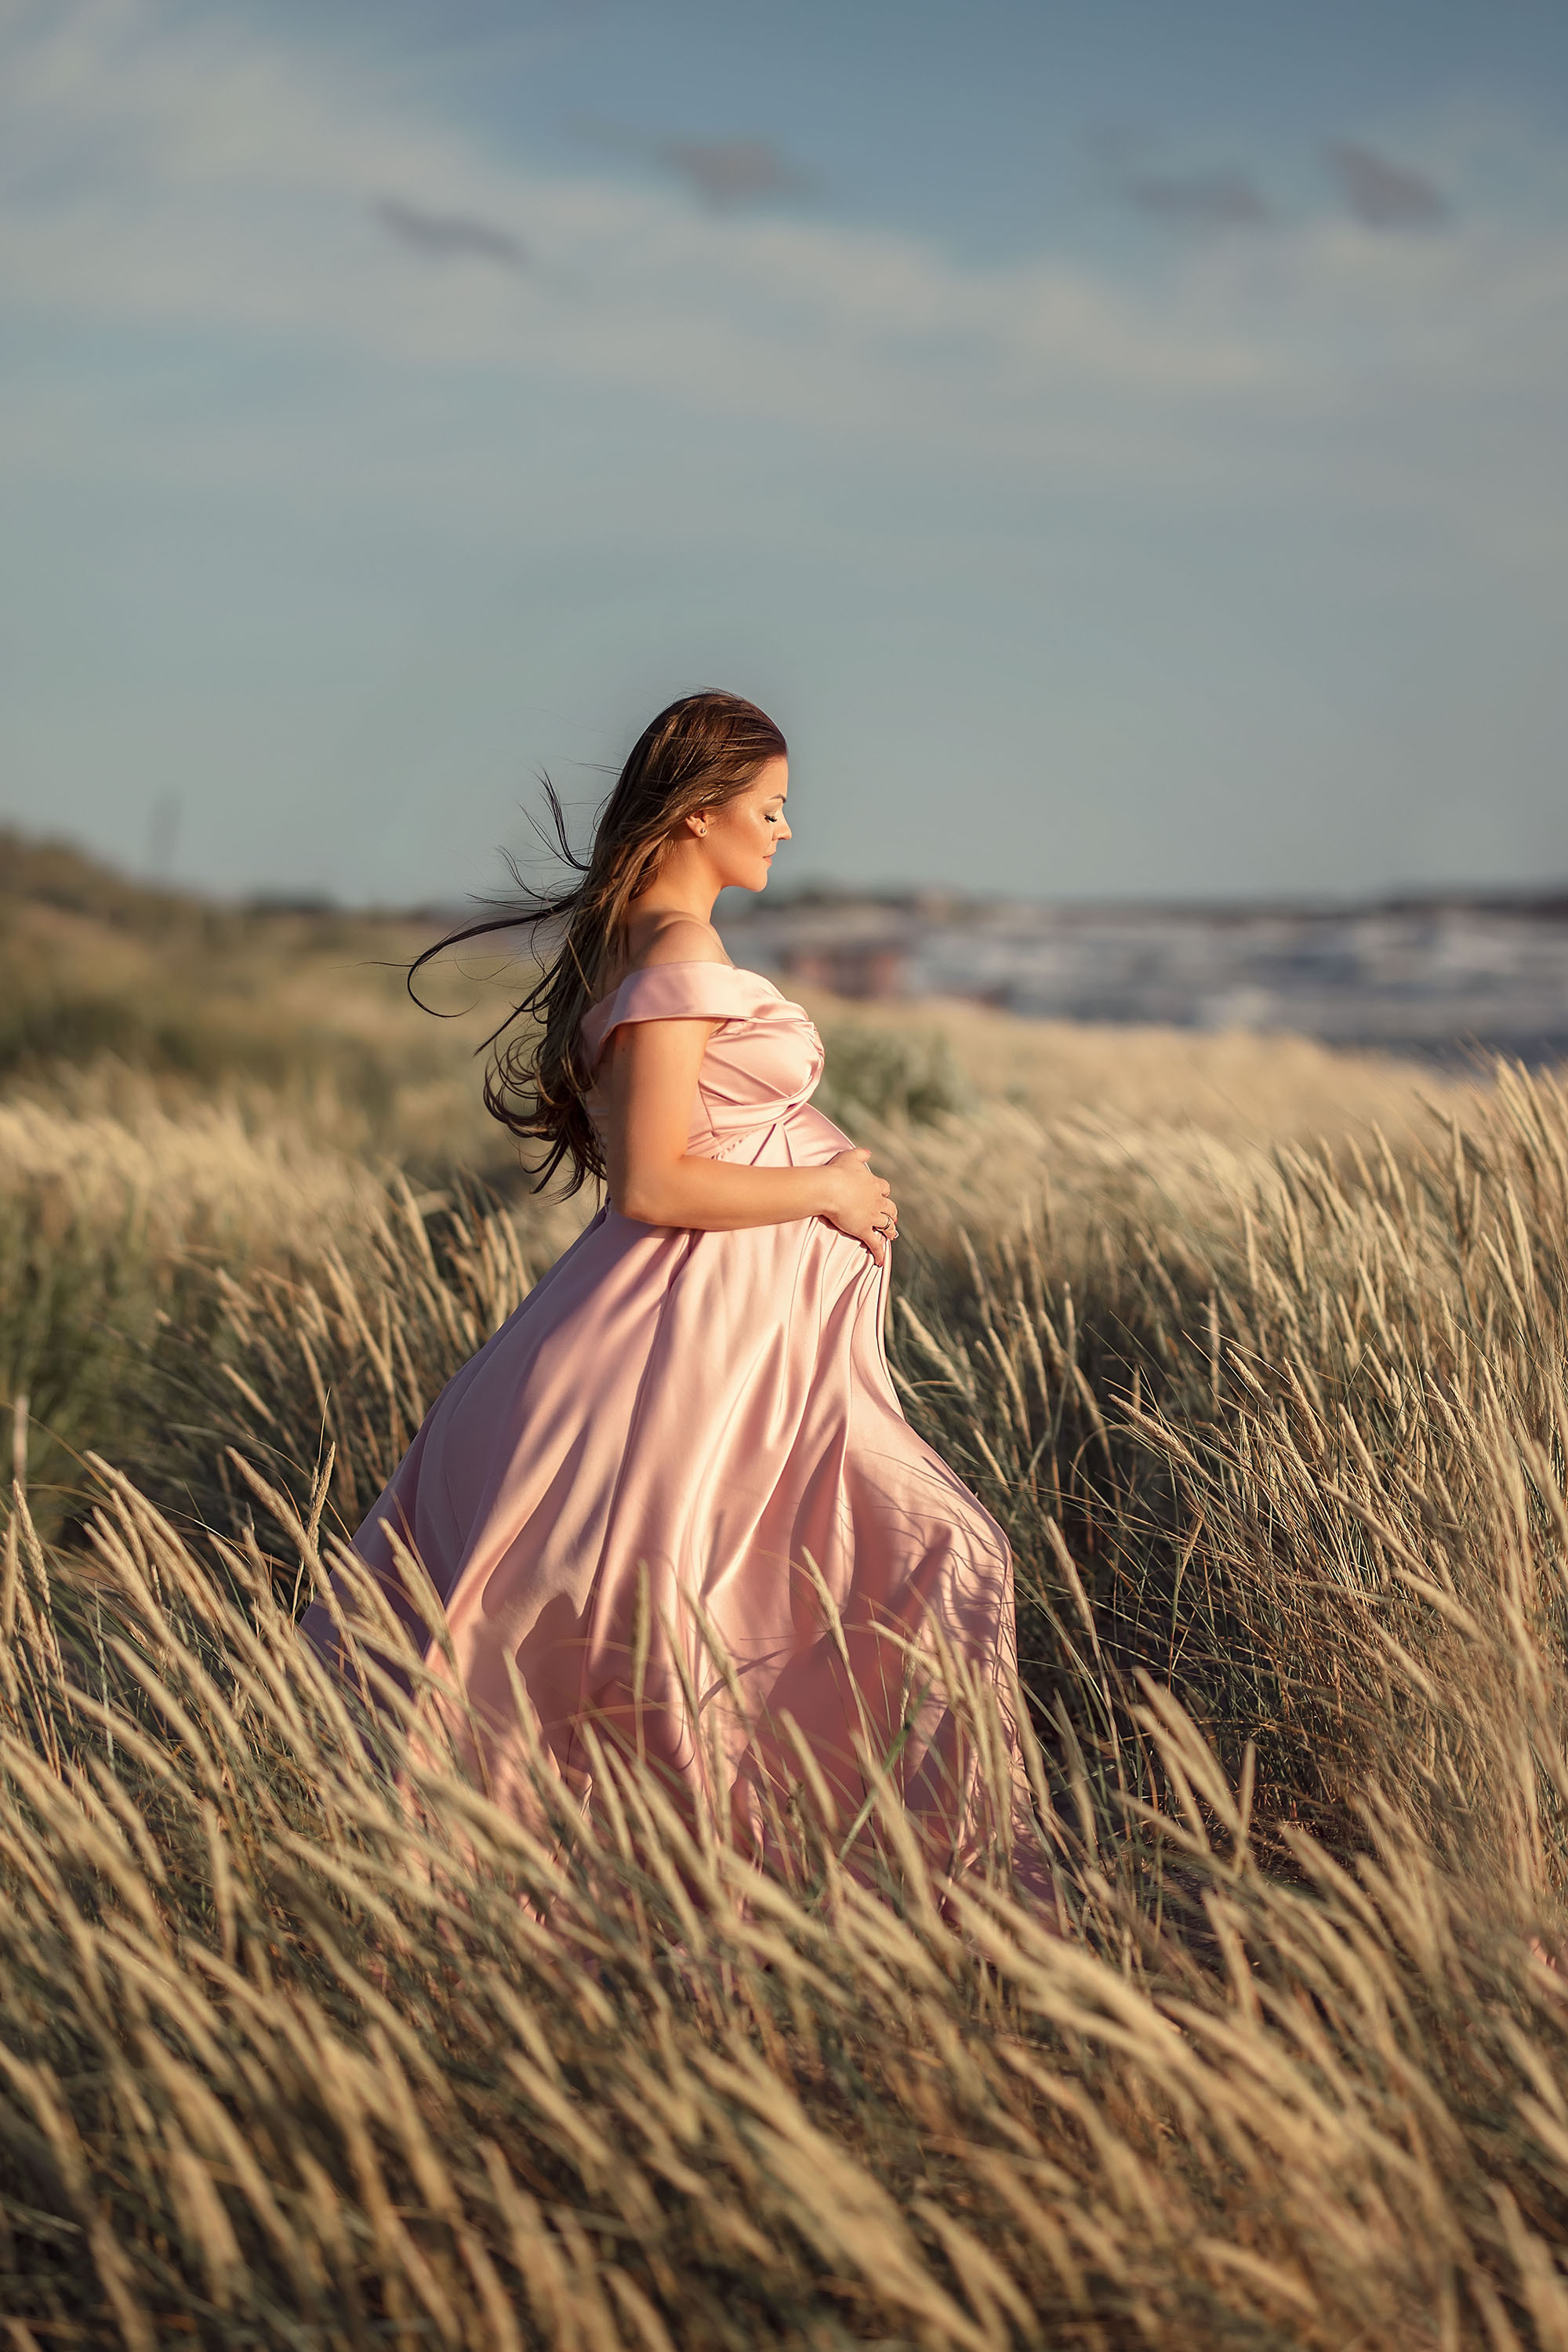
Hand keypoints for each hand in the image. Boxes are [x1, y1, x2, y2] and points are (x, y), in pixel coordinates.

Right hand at [822, 1148, 898, 1265]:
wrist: (829, 1189)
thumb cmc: (837, 1172)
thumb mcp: (849, 1157)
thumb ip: (860, 1154)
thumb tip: (869, 1152)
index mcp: (874, 1185)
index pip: (885, 1188)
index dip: (885, 1192)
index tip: (885, 1195)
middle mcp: (876, 1201)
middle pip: (890, 1208)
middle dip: (892, 1214)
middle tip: (893, 1218)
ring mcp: (871, 1217)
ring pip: (886, 1226)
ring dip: (890, 1231)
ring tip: (892, 1236)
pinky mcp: (863, 1229)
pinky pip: (875, 1243)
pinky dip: (879, 1252)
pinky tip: (880, 1261)